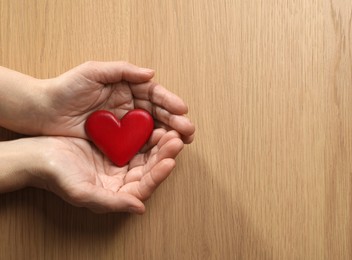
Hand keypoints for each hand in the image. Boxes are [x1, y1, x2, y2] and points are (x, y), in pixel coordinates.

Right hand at [35, 129, 182, 213]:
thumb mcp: (83, 193)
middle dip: (165, 154)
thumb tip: (140, 208)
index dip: (159, 174)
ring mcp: (119, 161)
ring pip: (146, 152)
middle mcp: (122, 178)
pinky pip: (136, 139)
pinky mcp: (115, 145)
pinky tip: (154, 123)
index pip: (145, 185)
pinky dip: (146, 132)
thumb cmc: (57, 177)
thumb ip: (112, 203)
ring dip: (160, 143)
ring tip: (171, 131)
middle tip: (176, 139)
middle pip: (150, 167)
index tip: (170, 161)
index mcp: (118, 192)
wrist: (38, 156)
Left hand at [42, 61, 194, 142]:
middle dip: (175, 122)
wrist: (43, 111)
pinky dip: (151, 148)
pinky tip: (161, 152)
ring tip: (180, 142)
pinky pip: (138, 145)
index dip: (170, 102)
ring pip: (152, 130)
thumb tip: (151, 73)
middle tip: (188, 131)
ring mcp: (124, 126)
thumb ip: (122, 70)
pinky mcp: (117, 142)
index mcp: (127, 89)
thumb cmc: (66, 88)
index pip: (154, 95)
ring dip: (168, 136)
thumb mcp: (93, 71)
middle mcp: (130, 107)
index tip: (183, 110)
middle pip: (158, 114)